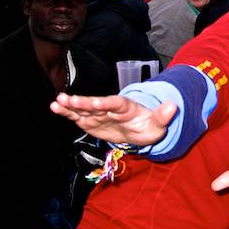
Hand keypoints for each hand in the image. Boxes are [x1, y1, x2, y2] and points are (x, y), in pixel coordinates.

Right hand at [50, 93, 176, 145]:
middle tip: (67, 99)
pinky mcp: (92, 120)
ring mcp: (100, 113)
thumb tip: (173, 106)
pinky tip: (54, 107)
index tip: (95, 103)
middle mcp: (111, 108)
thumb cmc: (149, 126)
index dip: (106, 103)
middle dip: (83, 102)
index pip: (116, 103)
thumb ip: (163, 116)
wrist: (140, 128)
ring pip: (84, 108)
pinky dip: (67, 112)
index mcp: (127, 107)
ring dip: (71, 105)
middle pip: (96, 104)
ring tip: (57, 102)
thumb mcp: (159, 124)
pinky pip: (78, 115)